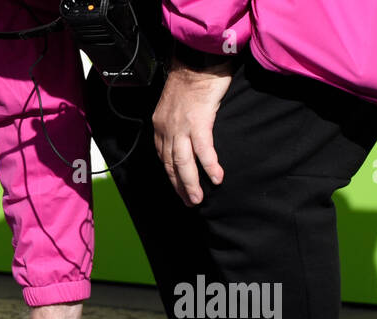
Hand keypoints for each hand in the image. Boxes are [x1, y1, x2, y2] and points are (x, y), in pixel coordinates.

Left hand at [152, 60, 233, 205]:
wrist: (198, 57)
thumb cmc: (193, 76)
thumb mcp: (178, 101)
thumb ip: (178, 118)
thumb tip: (188, 130)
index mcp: (160, 124)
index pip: (162, 155)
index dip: (170, 173)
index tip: (177, 186)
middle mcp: (166, 128)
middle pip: (170, 164)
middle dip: (178, 185)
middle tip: (188, 201)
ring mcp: (181, 126)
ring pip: (182, 163)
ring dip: (190, 184)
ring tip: (197, 199)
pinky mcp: (198, 121)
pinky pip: (203, 150)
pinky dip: (209, 166)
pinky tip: (216, 179)